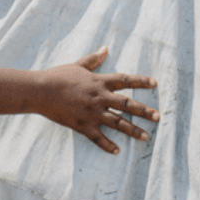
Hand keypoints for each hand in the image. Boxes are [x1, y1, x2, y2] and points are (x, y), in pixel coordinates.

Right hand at [39, 47, 158, 153]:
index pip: (125, 80)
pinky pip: (97, 137)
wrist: (40, 91)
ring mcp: (91, 113)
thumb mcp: (78, 65)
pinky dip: (107, 145)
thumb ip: (94, 59)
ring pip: (117, 123)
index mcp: (99, 82)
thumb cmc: (58, 76)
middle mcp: (99, 97)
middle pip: (127, 105)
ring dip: (133, 130)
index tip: (155, 84)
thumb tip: (106, 49)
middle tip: (158, 117)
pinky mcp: (82, 125)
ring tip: (146, 136)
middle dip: (144, 111)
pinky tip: (117, 151)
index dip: (141, 81)